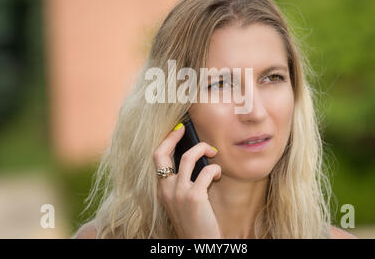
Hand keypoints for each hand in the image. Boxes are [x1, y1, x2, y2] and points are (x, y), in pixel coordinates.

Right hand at [153, 123, 222, 238]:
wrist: (198, 244)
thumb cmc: (195, 222)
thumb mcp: (182, 201)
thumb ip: (183, 182)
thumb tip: (196, 157)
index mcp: (161, 190)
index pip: (157, 158)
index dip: (166, 141)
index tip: (177, 131)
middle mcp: (166, 190)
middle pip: (161, 154)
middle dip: (173, 137)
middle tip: (185, 129)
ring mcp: (178, 193)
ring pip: (187, 158)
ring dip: (202, 149)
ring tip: (212, 152)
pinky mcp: (194, 198)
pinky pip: (206, 172)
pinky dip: (214, 169)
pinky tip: (218, 175)